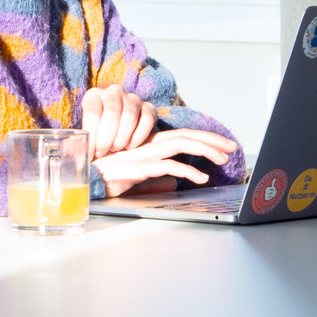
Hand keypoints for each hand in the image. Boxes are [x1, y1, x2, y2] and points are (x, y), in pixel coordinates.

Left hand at [80, 85, 156, 159]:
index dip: (92, 135)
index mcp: (94, 96)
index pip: (93, 112)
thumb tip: (67, 153)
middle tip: (103, 153)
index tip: (90, 153)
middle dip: (107, 137)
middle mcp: (113, 93)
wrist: (117, 132)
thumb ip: (77, 140)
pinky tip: (130, 146)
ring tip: (115, 149)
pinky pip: (147, 120)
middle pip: (112, 112)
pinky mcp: (148, 107)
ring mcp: (133, 98)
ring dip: (122, 137)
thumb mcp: (85, 134)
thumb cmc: (96, 135)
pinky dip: (138, 136)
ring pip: (130, 115)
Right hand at [92, 129, 237, 197]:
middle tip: (233, 147)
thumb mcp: (140, 176)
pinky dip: (188, 171)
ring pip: (181, 144)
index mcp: (150, 145)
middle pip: (186, 135)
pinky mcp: (138, 168)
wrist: (83, 181)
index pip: (183, 135)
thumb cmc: (108, 178)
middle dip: (213, 139)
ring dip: (206, 150)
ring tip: (223, 158)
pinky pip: (168, 166)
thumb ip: (159, 177)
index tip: (225, 144)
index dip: (206, 137)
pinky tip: (201, 179)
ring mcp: (143, 155)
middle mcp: (149, 145)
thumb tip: (176, 182)